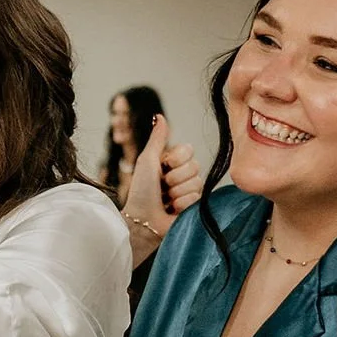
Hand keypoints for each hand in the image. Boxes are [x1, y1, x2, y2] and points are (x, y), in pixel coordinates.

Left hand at [120, 119, 201, 253]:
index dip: (176, 159)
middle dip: (174, 178)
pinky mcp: (195, 207)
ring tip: (166, 200)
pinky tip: (172, 210)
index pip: (189, 150)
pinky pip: (196, 199)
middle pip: (194, 167)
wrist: (141, 220)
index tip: (163, 167)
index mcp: (174, 162)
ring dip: (176, 193)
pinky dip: (180, 205)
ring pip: (196, 183)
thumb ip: (157, 139)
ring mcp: (191, 191)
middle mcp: (184, 175)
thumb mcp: (147, 160)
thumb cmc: (140, 191)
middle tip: (162, 188)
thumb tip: (160, 116)